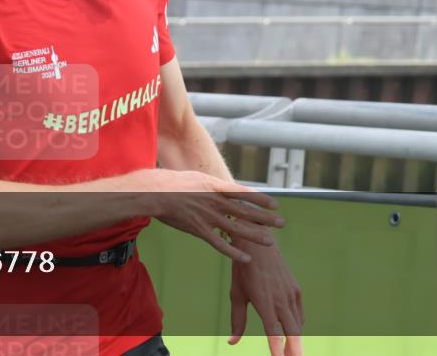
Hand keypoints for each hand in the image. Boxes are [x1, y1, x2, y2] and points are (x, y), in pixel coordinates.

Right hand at [154, 170, 284, 262]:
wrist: (154, 193)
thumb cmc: (172, 183)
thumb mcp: (196, 178)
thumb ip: (211, 185)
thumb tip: (223, 187)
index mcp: (214, 187)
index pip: (243, 194)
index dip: (260, 200)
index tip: (275, 204)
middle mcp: (215, 202)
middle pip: (245, 211)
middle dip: (265, 218)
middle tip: (282, 223)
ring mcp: (207, 216)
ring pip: (237, 228)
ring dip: (255, 235)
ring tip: (270, 241)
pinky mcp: (198, 230)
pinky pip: (219, 244)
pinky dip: (234, 252)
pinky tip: (246, 258)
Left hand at [228, 240, 303, 355]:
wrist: (259, 244)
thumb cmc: (243, 270)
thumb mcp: (237, 294)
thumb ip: (237, 320)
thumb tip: (232, 343)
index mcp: (264, 302)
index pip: (273, 334)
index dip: (277, 350)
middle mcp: (281, 300)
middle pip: (293, 334)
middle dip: (294, 351)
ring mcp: (291, 295)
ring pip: (298, 325)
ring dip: (296, 342)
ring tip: (292, 353)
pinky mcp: (296, 290)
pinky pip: (299, 314)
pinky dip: (297, 326)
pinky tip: (292, 333)